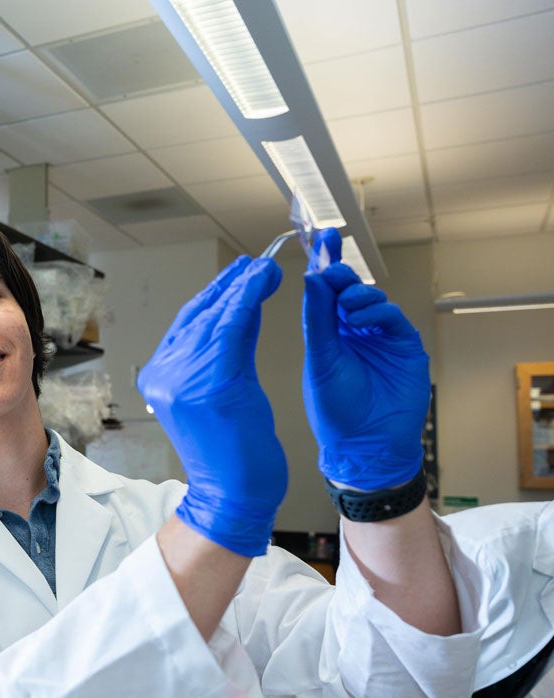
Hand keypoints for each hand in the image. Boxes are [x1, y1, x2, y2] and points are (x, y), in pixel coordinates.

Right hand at [138, 255, 286, 555]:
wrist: (232, 495)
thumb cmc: (233, 453)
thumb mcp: (225, 394)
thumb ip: (228, 353)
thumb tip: (243, 308)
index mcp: (160, 378)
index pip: (187, 325)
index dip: (216, 295)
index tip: (241, 274)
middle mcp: (164, 375)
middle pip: (198, 316)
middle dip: (231, 286)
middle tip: (259, 264)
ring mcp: (181, 380)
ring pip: (214, 318)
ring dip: (243, 288)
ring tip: (267, 269)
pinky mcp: (207, 384)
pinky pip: (230, 330)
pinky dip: (247, 301)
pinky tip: (263, 284)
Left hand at [301, 228, 429, 489]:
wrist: (365, 444)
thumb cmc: (335, 409)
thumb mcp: (320, 360)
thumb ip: (317, 320)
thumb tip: (310, 277)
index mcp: (326, 333)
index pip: (325, 292)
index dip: (325, 264)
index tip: (324, 236)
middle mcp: (353, 330)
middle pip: (348, 289)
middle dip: (341, 275)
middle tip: (333, 270)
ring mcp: (379, 337)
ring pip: (371, 299)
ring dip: (357, 296)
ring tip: (346, 308)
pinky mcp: (403, 345)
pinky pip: (391, 317)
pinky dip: (377, 312)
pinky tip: (362, 320)